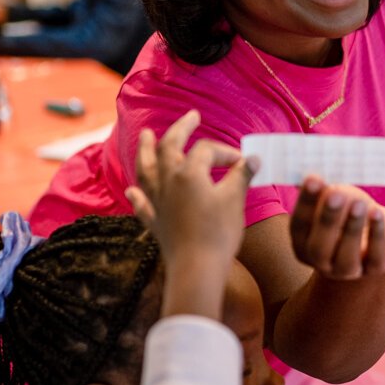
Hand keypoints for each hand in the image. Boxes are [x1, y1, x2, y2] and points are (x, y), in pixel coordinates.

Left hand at [126, 110, 256, 320]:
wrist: (198, 269)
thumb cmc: (219, 233)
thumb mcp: (235, 200)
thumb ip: (241, 175)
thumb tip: (253, 158)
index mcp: (188, 173)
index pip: (206, 150)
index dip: (226, 152)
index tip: (243, 163)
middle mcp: (168, 182)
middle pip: (170, 147)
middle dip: (181, 129)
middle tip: (191, 116)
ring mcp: (158, 202)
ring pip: (147, 169)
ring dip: (146, 150)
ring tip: (147, 135)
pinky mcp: (155, 222)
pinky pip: (141, 204)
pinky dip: (137, 194)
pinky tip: (132, 189)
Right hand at [288, 177, 384, 280]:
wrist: (378, 232)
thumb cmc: (347, 212)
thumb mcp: (333, 199)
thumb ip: (323, 192)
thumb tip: (313, 175)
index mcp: (303, 244)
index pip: (299, 226)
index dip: (306, 203)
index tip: (313, 179)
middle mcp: (322, 263)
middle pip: (319, 248)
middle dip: (327, 220)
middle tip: (335, 195)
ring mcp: (349, 270)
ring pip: (347, 255)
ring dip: (352, 228)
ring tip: (358, 203)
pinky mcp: (376, 267)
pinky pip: (375, 255)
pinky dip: (376, 234)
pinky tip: (377, 213)